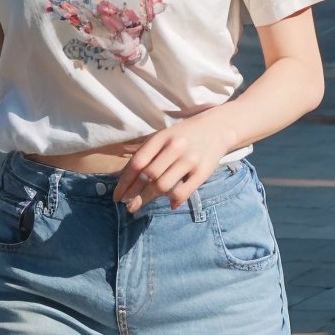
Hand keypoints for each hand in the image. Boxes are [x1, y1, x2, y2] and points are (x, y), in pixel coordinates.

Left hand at [113, 109, 230, 213]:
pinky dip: (174, 200)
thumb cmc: (182, 136)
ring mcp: (189, 160)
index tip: (117, 195)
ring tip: (140, 205)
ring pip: (163, 185)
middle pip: (148, 176)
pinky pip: (184, 191)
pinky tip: (169, 204)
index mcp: (160, 138)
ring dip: (148, 198)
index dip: (124, 182)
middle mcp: (174, 148)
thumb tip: (122, 179)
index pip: (137, 163)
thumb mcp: (162, 137)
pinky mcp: (203, 171)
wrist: (217, 128)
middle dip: (134, 194)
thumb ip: (145, 154)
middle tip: (127, 205)